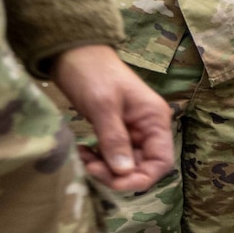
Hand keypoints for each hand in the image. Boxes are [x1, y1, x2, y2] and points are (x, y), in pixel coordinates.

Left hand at [52, 45, 173, 191]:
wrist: (73, 51)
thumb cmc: (92, 73)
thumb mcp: (103, 106)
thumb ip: (114, 140)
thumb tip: (123, 173)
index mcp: (155, 119)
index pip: (160, 162)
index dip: (141, 178)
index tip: (114, 181)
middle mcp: (149, 128)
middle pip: (144, 166)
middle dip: (118, 174)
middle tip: (90, 167)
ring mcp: (133, 130)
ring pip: (127, 163)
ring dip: (106, 168)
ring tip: (84, 158)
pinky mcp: (116, 130)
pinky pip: (114, 154)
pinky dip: (100, 159)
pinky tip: (84, 152)